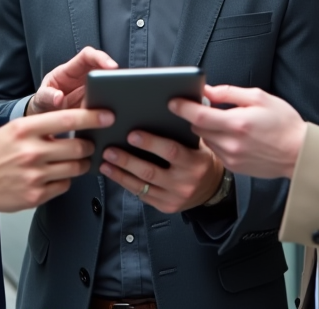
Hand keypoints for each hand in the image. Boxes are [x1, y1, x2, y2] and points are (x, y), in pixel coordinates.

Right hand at [0, 107, 113, 212]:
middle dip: (89, 145)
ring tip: (75, 160)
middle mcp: (31, 152)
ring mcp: (34, 176)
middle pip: (78, 147)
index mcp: (25, 129)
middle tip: (89, 144)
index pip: (67, 119)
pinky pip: (64, 186)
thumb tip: (74, 123)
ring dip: (81, 163)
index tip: (107, 115)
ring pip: (75, 168)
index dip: (92, 117)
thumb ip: (42, 126)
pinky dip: (65, 180)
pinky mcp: (35, 196)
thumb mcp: (14, 129)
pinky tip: (55, 175)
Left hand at [27, 46, 117, 114]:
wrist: (45, 117)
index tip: (111, 67)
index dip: (100, 58)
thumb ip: (46, 97)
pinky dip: (112, 106)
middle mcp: (83, 78)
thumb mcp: (41, 99)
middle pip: (103, 69)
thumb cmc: (43, 102)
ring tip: (120, 99)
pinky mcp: (95, 105)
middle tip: (122, 84)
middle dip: (114, 74)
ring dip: (115, 91)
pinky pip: (106, 103)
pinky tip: (117, 113)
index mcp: (69, 71)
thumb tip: (58, 98)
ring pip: (108, 86)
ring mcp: (91, 91)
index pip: (87, 56)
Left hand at [100, 132, 223, 213]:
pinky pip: (142, 196)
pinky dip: (126, 184)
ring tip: (105, 163)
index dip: (150, 143)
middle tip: (109, 150)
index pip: (171, 151)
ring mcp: (174, 198)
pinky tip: (115, 175)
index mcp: (194, 163)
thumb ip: (182, 132)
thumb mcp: (199, 144)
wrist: (212, 188)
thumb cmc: (201, 159)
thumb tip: (157, 112)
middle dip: (127, 160)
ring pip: (142, 186)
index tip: (131, 134)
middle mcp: (184, 183)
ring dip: (120, 174)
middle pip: (150, 171)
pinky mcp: (166, 207)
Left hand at [169, 84, 306, 179]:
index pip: (199, 117)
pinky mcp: (234, 167)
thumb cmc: (284, 123)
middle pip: (198, 129)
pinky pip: (216, 151)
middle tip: (201, 107)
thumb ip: (230, 93)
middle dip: (196, 117)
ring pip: (205, 140)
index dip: (182, 107)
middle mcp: (231, 144)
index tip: (171, 101)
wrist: (300, 154)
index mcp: (237, 124)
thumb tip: (207, 90)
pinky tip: (230, 135)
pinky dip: (216, 141)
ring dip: (207, 130)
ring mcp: (231, 158)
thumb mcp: (260, 98)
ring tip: (221, 121)